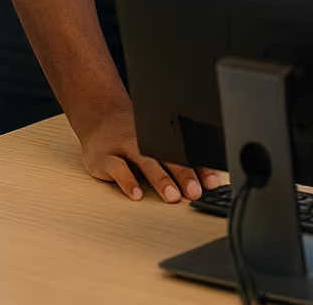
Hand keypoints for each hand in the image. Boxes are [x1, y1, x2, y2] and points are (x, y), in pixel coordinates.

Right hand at [78, 105, 222, 202]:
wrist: (100, 115)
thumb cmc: (133, 133)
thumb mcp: (157, 141)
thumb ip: (180, 160)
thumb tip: (210, 180)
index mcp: (163, 138)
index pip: (186, 154)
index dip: (201, 168)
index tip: (213, 183)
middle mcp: (146, 141)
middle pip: (169, 158)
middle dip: (185, 175)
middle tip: (195, 192)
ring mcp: (125, 148)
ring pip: (146, 162)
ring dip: (161, 179)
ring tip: (173, 196)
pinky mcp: (106, 157)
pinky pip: (118, 169)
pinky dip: (128, 182)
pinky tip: (137, 194)